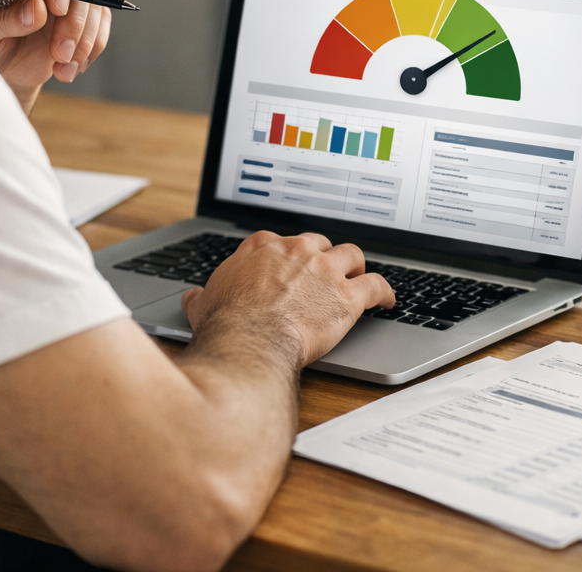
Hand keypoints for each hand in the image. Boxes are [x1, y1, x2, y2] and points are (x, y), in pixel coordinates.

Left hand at [0, 0, 110, 109]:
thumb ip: (5, 18)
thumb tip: (37, 10)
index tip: (57, 8)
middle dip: (74, 19)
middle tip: (60, 52)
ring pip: (94, 3)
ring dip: (83, 40)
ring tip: (61, 69)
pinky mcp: (85, 10)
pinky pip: (100, 24)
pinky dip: (90, 49)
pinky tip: (68, 70)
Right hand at [180, 232, 392, 367]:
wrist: (250, 340)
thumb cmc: (226, 323)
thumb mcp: (203, 304)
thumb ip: (202, 296)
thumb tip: (192, 297)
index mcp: (262, 246)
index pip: (282, 241)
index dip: (290, 255)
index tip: (292, 265)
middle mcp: (296, 250)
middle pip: (320, 242)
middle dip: (324, 256)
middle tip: (326, 272)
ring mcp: (324, 270)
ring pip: (352, 255)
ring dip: (356, 266)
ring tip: (359, 277)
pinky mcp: (346, 296)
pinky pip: (376, 286)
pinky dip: (386, 292)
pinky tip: (389, 300)